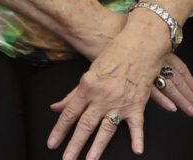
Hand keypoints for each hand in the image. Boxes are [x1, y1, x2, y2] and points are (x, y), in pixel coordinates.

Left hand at [47, 20, 168, 158]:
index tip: (52, 143)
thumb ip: (73, 93)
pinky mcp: (137, 104)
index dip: (59, 130)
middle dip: (74, 145)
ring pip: (106, 129)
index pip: (69, 112)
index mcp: (88, 86)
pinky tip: (137, 150)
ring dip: (97, 146)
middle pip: (85, 124)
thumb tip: (55, 107)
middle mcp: (102, 96)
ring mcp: (120, 102)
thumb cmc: (114, 53)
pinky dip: (138, 138)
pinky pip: (137, 125)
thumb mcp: (90, 71)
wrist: (140, 43)